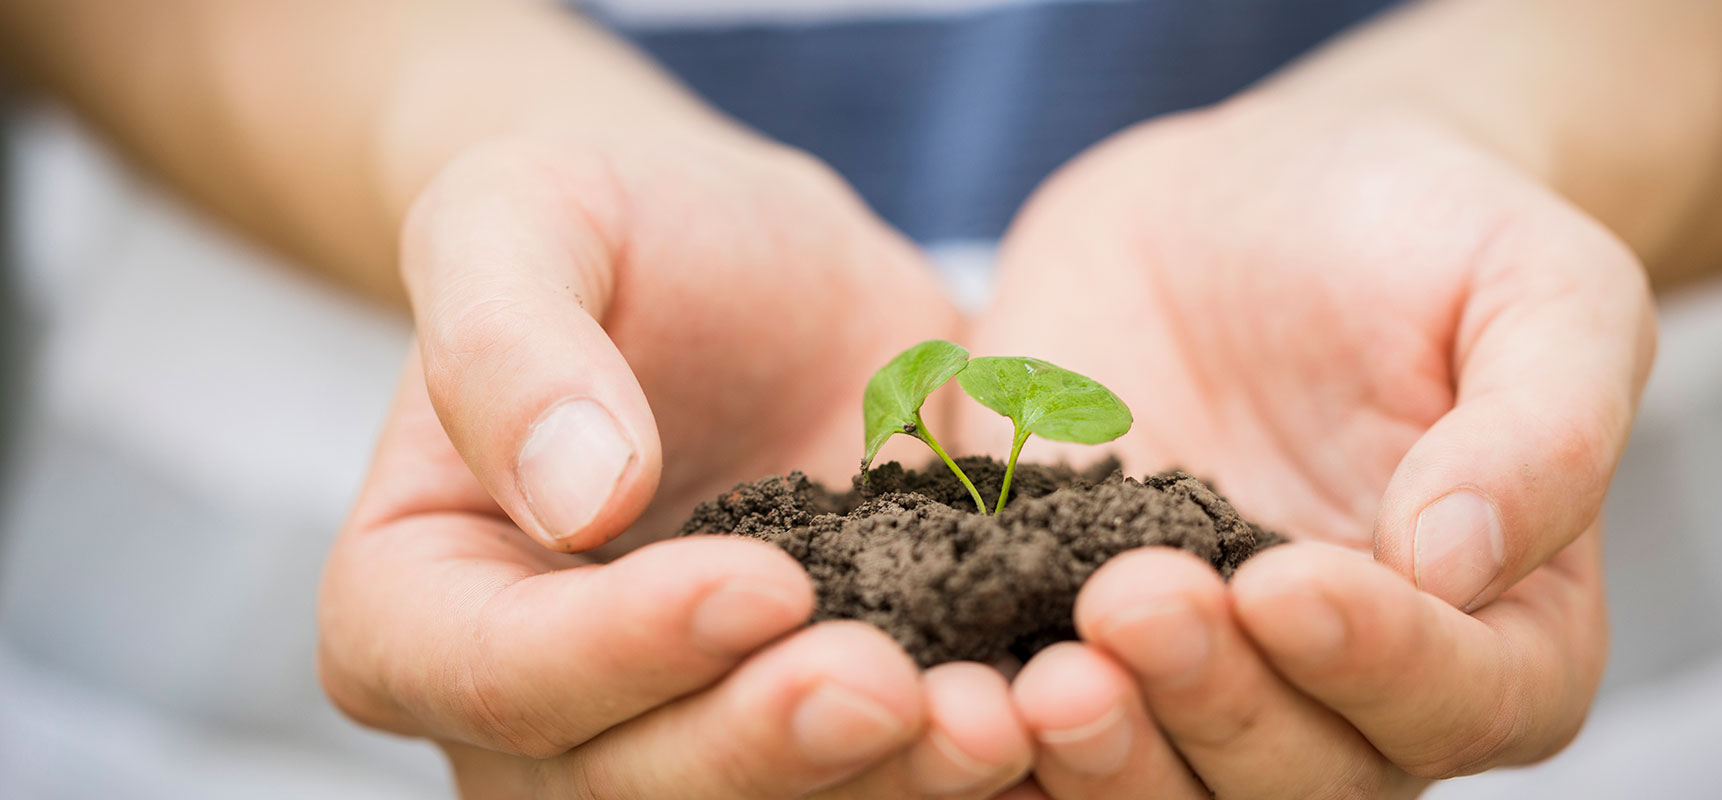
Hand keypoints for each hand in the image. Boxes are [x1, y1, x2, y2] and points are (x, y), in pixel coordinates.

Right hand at [319, 132, 1033, 797]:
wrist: (760, 273)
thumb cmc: (619, 231)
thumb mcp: (528, 217)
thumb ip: (510, 339)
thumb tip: (575, 497)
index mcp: (419, 605)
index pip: (499, 668)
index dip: (622, 650)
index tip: (762, 582)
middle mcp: (540, 713)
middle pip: (631, 784)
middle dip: (763, 748)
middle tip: (891, 689)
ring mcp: (677, 736)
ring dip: (877, 787)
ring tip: (991, 721)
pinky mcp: (812, 736)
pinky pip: (870, 781)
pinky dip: (952, 772)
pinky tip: (1045, 723)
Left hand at [967, 96, 1652, 796]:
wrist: (1260, 196)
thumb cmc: (1430, 231)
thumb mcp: (1540, 283)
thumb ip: (1542, 423)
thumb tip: (1461, 561)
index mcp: (1499, 636)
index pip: (1456, 699)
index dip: (1373, 662)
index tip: (1282, 584)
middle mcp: (1348, 695)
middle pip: (1297, 775)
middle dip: (1212, 706)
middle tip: (1128, 608)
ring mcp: (1201, 679)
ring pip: (1161, 786)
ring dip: (1098, 759)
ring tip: (1031, 683)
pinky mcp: (1067, 637)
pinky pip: (1030, 725)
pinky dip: (985, 727)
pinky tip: (937, 678)